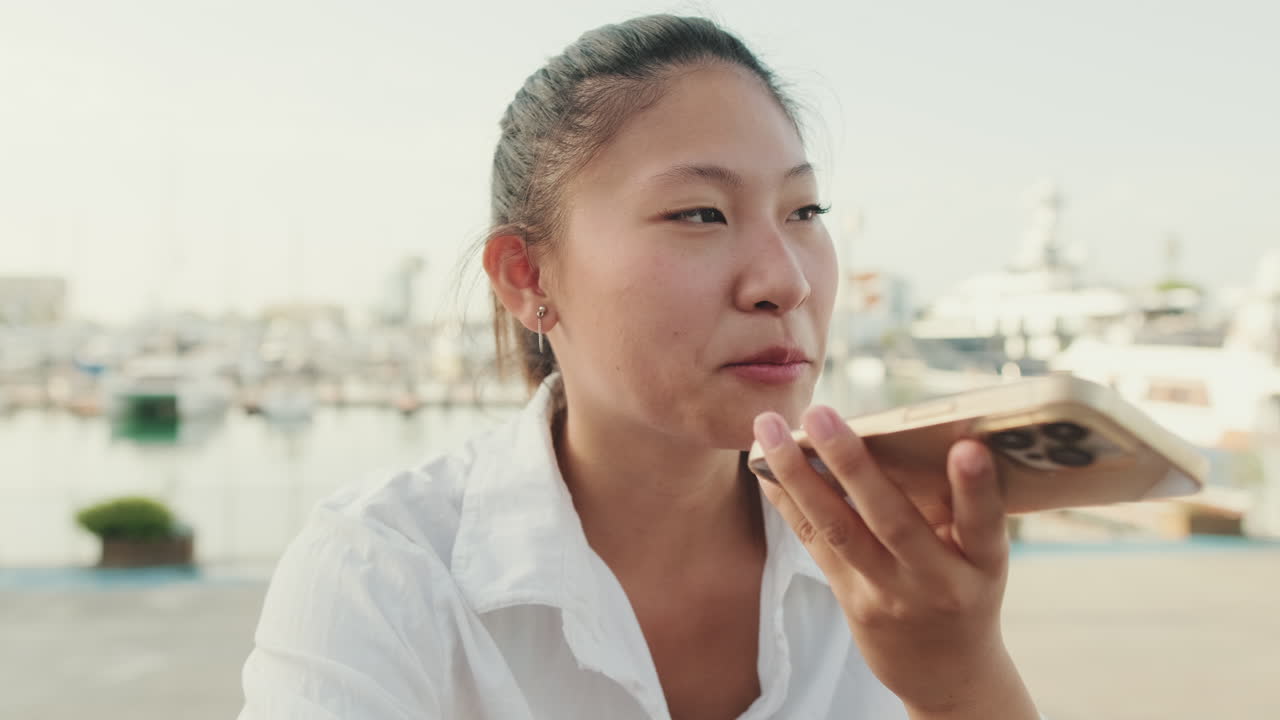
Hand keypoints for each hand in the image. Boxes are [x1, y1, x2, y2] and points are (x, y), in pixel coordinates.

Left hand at [752, 406, 1037, 718]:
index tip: (967, 448)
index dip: (976, 489)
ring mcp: (890, 594)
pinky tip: (763, 465)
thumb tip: (905, 428)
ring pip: (838, 530)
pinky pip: (814, 542)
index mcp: (983, 564)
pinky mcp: (851, 600)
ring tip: (767, 430)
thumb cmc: (966, 585)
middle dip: (852, 465)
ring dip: (797, 475)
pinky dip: (787, 499)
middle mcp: (938, 581)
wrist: (947, 672)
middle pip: (892, 521)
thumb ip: (956, 503)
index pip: (984, 524)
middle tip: (818, 414)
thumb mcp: (980, 554)